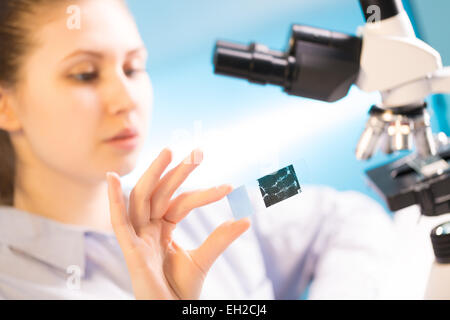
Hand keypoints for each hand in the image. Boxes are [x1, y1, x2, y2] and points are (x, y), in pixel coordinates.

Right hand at [106, 148, 250, 299]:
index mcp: (162, 231)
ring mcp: (137, 239)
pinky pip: (118, 223)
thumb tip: (245, 219)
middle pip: (160, 193)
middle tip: (199, 152)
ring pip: (141, 199)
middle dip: (177, 172)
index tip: (229, 188)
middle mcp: (147, 230)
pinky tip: (111, 179)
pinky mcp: (131, 251)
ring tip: (169, 151)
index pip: (180, 202)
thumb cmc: (181, 291)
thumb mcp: (204, 259)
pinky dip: (112, 201)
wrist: (172, 314)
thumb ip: (220, 238)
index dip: (203, 193)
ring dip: (153, 174)